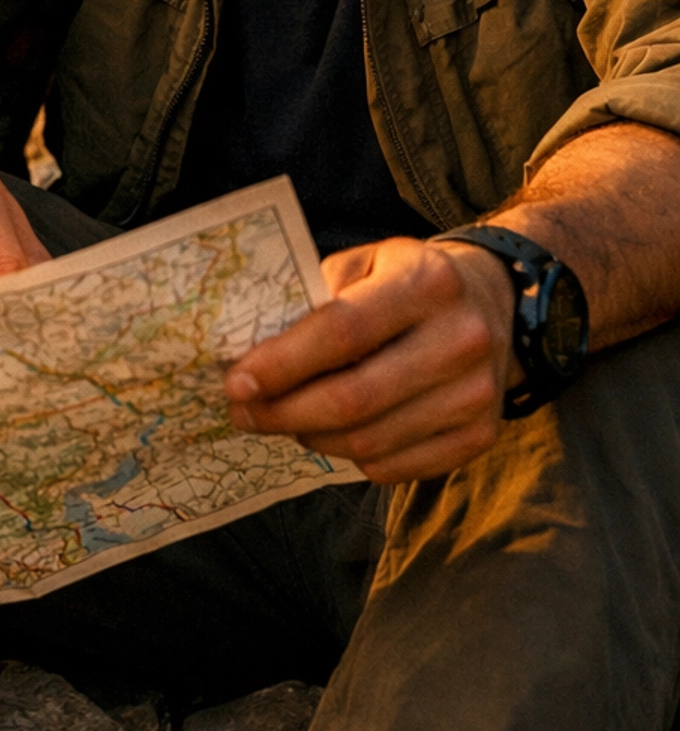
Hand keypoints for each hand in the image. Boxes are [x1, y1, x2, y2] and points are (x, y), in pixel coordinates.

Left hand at [222, 236, 519, 482]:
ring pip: (370, 441)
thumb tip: (251, 350)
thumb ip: (316, 296)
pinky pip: (396, 468)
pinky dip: (352, 458)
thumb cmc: (408, 281)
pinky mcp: (481, 436)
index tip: (236, 382)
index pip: (341, 332)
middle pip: (353, 398)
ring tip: (285, 420)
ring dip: (312, 438)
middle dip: (284, 412)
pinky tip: (332, 434)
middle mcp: (461, 339)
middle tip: (244, 414)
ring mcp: (476, 394)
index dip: (282, 363)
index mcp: (427, 283)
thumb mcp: (367, 262)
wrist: (494, 302)